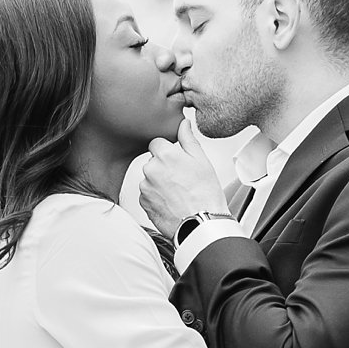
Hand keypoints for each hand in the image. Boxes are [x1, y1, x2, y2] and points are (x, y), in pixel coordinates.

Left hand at [139, 119, 230, 240]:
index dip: (168, 151)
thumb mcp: (201, 160)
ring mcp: (145, 187)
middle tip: (181, 180)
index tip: (178, 161)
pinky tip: (171, 202)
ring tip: (178, 193)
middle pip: (153, 161)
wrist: (201, 224)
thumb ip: (188, 139)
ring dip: (159, 183)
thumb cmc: (205, 194)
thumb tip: (183, 123)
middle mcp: (150, 169)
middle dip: (163, 167)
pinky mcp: (143, 203)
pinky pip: (147, 195)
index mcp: (164, 155)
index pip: (157, 143)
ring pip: (149, 179)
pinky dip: (156, 198)